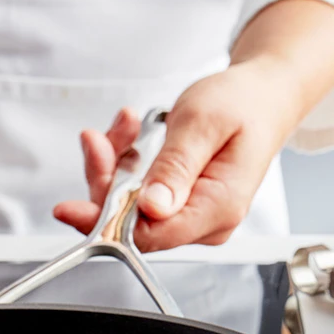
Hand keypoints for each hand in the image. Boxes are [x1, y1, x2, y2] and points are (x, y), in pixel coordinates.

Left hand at [54, 60, 300, 250]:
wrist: (264, 96)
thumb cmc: (243, 104)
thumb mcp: (204, 123)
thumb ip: (175, 167)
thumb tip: (151, 207)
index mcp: (217, 208)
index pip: (148, 236)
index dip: (104, 222)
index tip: (70, 208)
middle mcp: (205, 222)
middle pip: (131, 222)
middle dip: (106, 181)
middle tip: (98, 141)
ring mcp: (192, 217)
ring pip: (129, 206)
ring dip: (115, 165)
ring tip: (124, 125)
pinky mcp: (180, 207)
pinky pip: (137, 196)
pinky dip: (126, 165)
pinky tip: (132, 135)